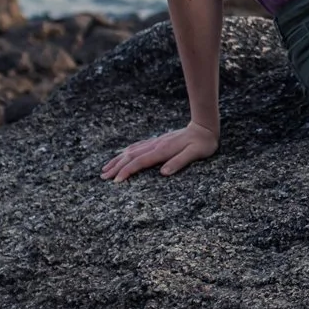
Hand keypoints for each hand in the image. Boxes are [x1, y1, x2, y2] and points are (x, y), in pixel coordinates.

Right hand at [101, 120, 217, 182]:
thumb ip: (179, 162)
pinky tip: (122, 154)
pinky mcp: (158, 141)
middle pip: (131, 156)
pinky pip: (138, 146)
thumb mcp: (195, 153)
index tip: (116, 181)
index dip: (127, 171)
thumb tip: (163, 173)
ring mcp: (156, 142)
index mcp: (163, 150)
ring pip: (132, 150)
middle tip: (103, 177)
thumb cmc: (203, 143)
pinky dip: (127, 151)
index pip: (140, 161)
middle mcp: (156, 145)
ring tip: (105, 168)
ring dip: (118, 159)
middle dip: (116, 167)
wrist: (205, 127)